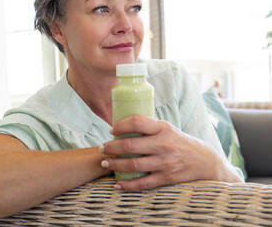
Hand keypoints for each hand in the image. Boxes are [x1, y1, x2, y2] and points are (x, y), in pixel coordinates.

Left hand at [100, 115, 238, 190]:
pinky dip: (128, 185)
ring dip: (115, 164)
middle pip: (130, 146)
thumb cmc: (180, 142)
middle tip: (102, 148)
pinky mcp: (167, 178)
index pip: (137, 122)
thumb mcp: (168, 129)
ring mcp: (165, 162)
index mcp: (163, 128)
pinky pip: (143, 183)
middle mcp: (164, 144)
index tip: (111, 130)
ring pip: (134, 165)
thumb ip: (149, 127)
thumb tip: (123, 124)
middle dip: (111, 147)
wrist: (205, 161)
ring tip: (105, 163)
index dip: (121, 125)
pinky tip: (118, 183)